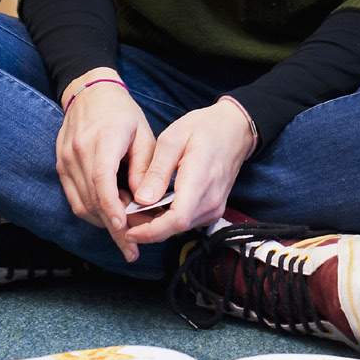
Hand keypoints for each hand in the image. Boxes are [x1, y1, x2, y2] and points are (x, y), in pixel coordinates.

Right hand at [54, 71, 153, 262]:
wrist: (89, 93)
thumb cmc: (122, 113)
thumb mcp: (143, 133)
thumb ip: (145, 166)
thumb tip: (144, 200)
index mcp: (103, 138)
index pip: (102, 179)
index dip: (112, 208)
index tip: (125, 229)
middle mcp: (78, 151)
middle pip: (92, 198)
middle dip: (113, 226)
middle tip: (133, 246)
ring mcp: (65, 160)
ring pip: (81, 203)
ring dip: (102, 222)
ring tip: (125, 234)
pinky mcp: (60, 166)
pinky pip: (74, 198)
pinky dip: (91, 212)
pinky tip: (108, 217)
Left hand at [122, 100, 256, 247]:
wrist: (235, 129)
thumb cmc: (204, 128)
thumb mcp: (173, 139)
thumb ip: (157, 171)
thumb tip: (142, 200)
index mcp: (200, 180)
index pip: (177, 220)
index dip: (151, 231)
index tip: (129, 230)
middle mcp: (211, 200)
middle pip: (176, 228)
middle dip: (147, 229)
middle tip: (124, 217)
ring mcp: (215, 207)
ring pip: (181, 228)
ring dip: (157, 226)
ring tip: (135, 211)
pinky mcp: (214, 209)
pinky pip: (188, 222)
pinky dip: (169, 220)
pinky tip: (155, 207)